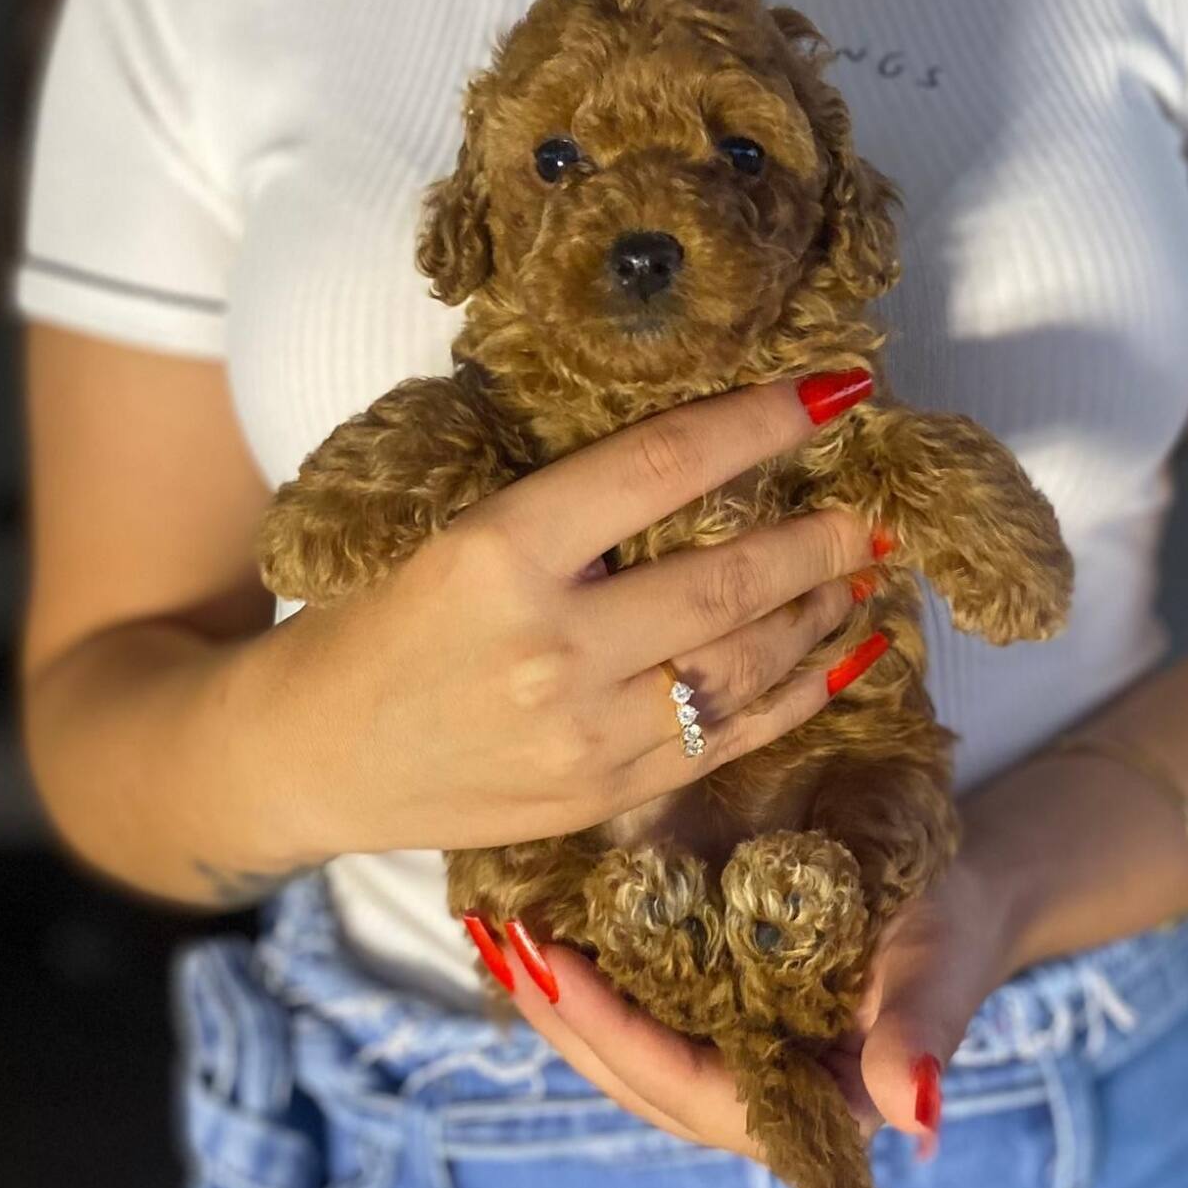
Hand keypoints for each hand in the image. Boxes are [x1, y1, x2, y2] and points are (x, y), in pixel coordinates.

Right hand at [240, 373, 883, 862]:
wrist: (311, 757)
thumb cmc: (374, 620)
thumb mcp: (451, 529)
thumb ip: (564, 506)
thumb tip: (703, 455)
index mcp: (498, 553)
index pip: (659, 467)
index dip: (760, 422)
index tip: (835, 390)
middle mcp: (551, 647)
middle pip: (724, 584)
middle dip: (819, 540)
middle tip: (876, 511)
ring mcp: (583, 737)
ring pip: (741, 669)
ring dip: (819, 615)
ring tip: (865, 574)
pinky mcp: (603, 797)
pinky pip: (729, 741)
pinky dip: (800, 695)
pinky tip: (849, 658)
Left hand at [494, 845, 1020, 1163]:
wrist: (953, 907)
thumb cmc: (949, 938)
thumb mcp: (942, 971)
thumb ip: (923, 1037)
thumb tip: (914, 1111)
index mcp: (806, 1110)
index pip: (689, 1088)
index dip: (615, 1035)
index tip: (551, 970)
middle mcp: (754, 1098)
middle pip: (636, 1077)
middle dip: (561, 1017)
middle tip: (497, 943)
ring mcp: (729, 1061)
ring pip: (623, 1052)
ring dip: (558, 1002)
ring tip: (498, 937)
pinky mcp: (716, 1022)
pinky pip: (639, 1014)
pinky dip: (588, 980)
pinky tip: (545, 936)